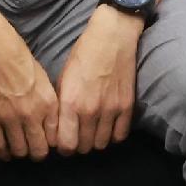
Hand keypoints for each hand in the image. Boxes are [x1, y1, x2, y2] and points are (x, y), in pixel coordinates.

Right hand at [0, 21, 62, 161]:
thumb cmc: (22, 62)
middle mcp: (32, 115)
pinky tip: (4, 151)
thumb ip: (48, 106)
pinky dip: (3, 152)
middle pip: (39, 151)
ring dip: (20, 152)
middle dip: (37, 153)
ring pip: (20, 152)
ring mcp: (11, 118)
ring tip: (18, 148)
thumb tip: (48, 125)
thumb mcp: (45, 83)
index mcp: (49, 104)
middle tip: (32, 148)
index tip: (45, 141)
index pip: (56, 139)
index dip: (50, 143)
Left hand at [53, 8, 143, 153]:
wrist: (112, 37)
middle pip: (83, 147)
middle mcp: (90, 111)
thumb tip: (58, 127)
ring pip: (101, 145)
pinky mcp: (127, 107)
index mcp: (70, 103)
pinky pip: (120, 136)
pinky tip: (108, 127)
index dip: (63, 147)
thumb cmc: (83, 54)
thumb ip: (61, 105)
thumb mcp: (63, 78)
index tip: (63, 142)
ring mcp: (110, 110)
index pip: (65, 144)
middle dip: (78, 145)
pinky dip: (113, 136)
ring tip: (92, 132)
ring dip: (95, 141)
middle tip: (77, 136)